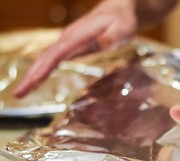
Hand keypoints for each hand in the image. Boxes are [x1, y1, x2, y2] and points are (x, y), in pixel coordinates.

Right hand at [13, 0, 136, 97]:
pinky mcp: (70, 46)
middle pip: (46, 58)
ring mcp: (68, 42)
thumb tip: (103, 44)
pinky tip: (35, 81)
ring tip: (21, 93)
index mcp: (80, 35)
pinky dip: (42, 70)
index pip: (58, 54)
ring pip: (46, 59)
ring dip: (33, 75)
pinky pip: (52, 59)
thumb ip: (114, 36)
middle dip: (32, 76)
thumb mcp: (124, 29)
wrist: (117, 10)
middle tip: (18, 94)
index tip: (33, 81)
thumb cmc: (122, 20)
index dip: (45, 68)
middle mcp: (69, 38)